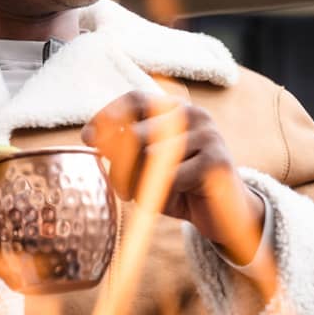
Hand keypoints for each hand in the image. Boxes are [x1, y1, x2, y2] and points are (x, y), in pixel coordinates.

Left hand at [81, 90, 264, 263]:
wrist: (226, 215)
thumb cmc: (180, 188)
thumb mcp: (146, 167)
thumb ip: (123, 150)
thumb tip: (90, 136)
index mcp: (175, 109)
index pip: (135, 99)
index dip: (107, 116)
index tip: (87, 138)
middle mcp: (193, 114)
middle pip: (136, 133)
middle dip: (119, 164)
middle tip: (122, 187)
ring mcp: (208, 135)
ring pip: (150, 156)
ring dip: (137, 183)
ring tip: (143, 195)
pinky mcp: (216, 160)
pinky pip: (171, 177)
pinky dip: (162, 193)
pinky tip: (174, 198)